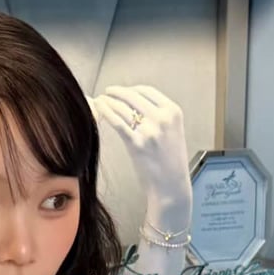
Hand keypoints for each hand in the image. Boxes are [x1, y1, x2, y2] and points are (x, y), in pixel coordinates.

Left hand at [89, 85, 191, 205]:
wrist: (171, 185)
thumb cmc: (171, 162)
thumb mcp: (173, 131)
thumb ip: (159, 116)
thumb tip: (135, 105)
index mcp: (173, 112)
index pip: (148, 91)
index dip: (131, 89)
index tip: (122, 91)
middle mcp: (162, 118)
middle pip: (133, 96)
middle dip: (117, 92)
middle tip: (108, 92)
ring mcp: (149, 130)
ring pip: (123, 107)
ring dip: (109, 101)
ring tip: (101, 100)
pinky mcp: (136, 143)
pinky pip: (117, 122)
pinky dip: (106, 112)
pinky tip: (100, 108)